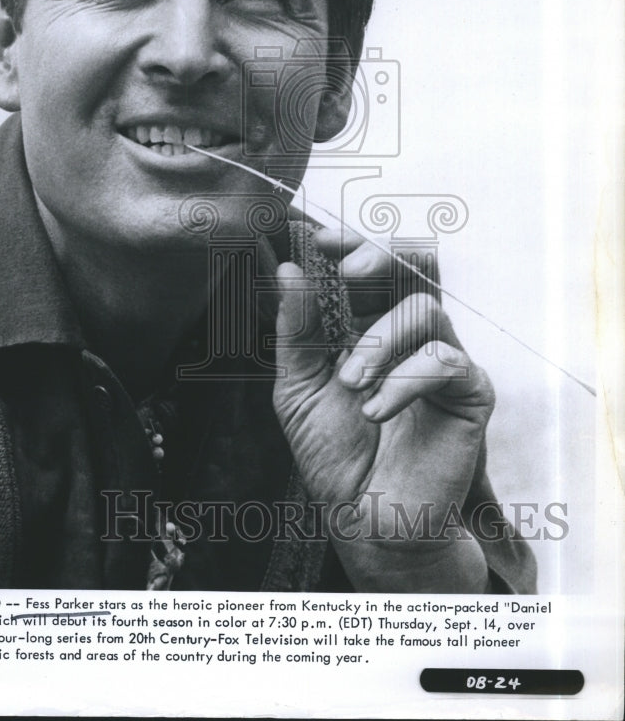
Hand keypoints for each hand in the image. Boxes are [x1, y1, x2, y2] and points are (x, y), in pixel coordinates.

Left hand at [273, 229, 493, 591]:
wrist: (364, 517)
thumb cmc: (335, 451)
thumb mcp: (298, 385)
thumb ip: (296, 329)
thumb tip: (288, 269)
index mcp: (367, 325)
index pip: (371, 268)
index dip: (352, 244)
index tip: (320, 241)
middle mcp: (409, 335)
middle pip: (415, 266)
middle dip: (384, 255)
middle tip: (352, 268)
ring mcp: (441, 361)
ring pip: (425, 309)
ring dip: (380, 339)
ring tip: (351, 382)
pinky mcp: (469, 394)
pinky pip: (446, 361)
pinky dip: (404, 380)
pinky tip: (377, 409)